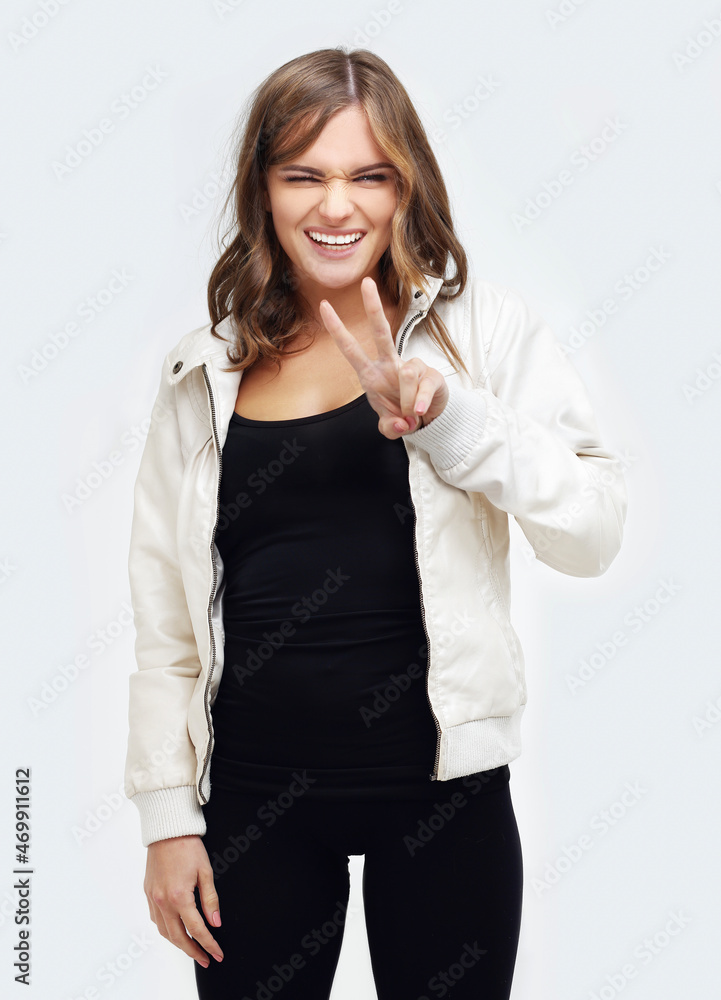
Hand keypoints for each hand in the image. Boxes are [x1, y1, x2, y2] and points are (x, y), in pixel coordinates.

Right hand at [144, 835, 223, 968]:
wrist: (167, 830)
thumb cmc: (188, 846)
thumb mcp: (206, 871)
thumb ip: (210, 899)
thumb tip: (215, 922)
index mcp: (179, 896)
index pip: (196, 929)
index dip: (208, 944)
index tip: (217, 953)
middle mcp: (163, 901)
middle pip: (178, 937)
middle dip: (193, 951)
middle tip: (206, 959)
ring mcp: (153, 898)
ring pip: (164, 931)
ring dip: (178, 943)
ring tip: (192, 948)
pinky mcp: (148, 893)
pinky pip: (155, 919)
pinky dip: (166, 929)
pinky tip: (175, 930)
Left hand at [319, 276, 448, 439]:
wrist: (429, 419)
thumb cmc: (401, 414)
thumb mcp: (389, 425)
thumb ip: (389, 428)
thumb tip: (400, 425)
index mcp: (372, 374)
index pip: (351, 348)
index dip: (337, 329)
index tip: (325, 306)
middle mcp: (390, 365)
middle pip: (381, 331)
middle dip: (373, 307)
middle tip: (366, 282)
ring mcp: (412, 368)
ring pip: (406, 374)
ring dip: (406, 402)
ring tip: (409, 414)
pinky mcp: (431, 376)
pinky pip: (423, 387)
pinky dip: (420, 403)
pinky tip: (420, 412)